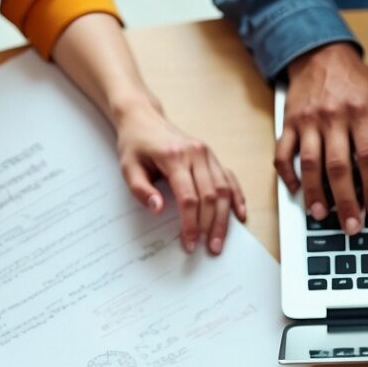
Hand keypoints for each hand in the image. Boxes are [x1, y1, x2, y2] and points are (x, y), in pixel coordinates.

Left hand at [116, 103, 246, 256]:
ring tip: (220, 240)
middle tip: (210, 248)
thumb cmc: (135, 144)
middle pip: (211, 196)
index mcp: (174, 157)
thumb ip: (141, 190)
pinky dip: (237, 197)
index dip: (191, 224)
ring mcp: (207, 154)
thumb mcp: (128, 168)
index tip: (189, 243)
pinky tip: (239, 214)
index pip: (188, 198)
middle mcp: (196, 154)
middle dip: (211, 226)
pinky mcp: (212, 156)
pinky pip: (229, 178)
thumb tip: (158, 209)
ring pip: (224, 189)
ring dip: (224, 218)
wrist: (143, 118)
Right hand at [276, 43, 367, 234]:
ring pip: (310, 163)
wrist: (319, 54)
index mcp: (360, 113)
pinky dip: (288, 174)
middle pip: (338, 166)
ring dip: (315, 193)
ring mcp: (309, 122)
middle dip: (345, 200)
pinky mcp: (290, 123)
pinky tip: (296, 191)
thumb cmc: (354, 80)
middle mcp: (333, 118)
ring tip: (321, 214)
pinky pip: (283, 153)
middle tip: (351, 225)